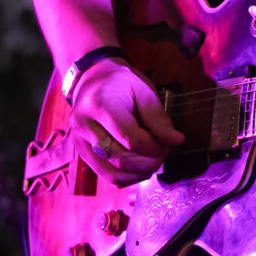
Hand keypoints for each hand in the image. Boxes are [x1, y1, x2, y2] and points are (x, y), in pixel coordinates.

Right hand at [69, 57, 184, 181]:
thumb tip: (176, 141)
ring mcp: (79, 141)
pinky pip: (107, 175)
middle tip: (163, 151)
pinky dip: (128, 177)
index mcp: (100, 105)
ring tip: (153, 160)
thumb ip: (158, 118)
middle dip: (150, 161)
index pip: (131, 140)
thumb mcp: (143, 90)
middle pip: (122, 159)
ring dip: (140, 173)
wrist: (91, 79)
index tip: (167, 141)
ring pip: (113, 174)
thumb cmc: (120, 82)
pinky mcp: (81, 152)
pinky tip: (140, 167)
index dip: (154, 147)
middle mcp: (84, 125)